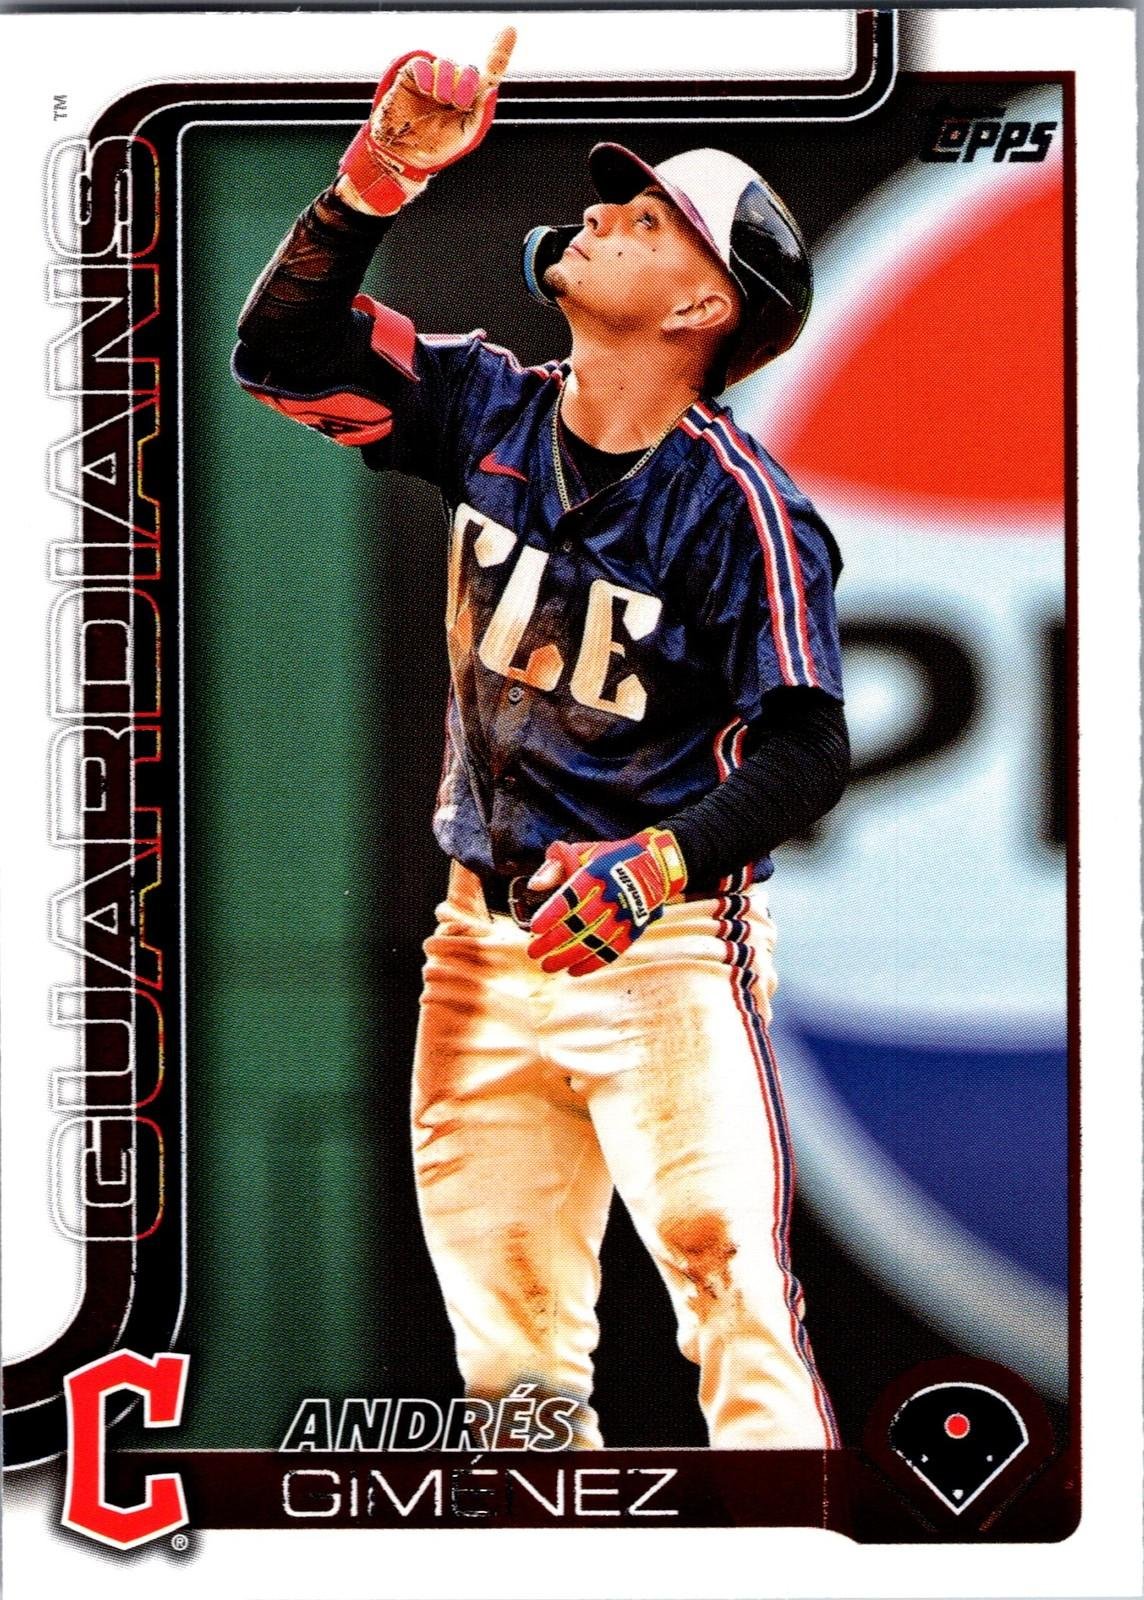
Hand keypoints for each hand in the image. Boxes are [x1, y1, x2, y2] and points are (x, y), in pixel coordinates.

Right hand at [338, 27, 515, 214]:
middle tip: (457, 104)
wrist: (404, 153)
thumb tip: (491, 88)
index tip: (510, 31)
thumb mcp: (465, 134)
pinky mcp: (413, 75)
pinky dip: (427, 74)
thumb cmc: (435, 147)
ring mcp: (434, 79)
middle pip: (469, 71)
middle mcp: (454, 86)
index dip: (500, 52)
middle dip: (467, 85)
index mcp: (470, 100)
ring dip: (446, 82)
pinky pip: (424, 64)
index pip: (488, 74)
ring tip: (440, 100)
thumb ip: (480, 112)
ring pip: (447, 65)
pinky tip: (425, 89)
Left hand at [526, 828, 687, 976]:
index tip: (534, 927)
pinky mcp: (636, 927)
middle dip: (554, 941)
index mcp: (598, 872)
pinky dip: (594, 962)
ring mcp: (627, 913)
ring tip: (548, 965)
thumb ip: (555, 865)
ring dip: (569, 956)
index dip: (553, 912)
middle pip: (580, 922)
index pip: (572, 895)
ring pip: (595, 940)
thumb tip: (533, 886)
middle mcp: (614, 893)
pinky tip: (574, 970)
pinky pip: (614, 950)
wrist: (659, 864)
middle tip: (533, 952)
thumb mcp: (584, 851)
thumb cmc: (611, 858)